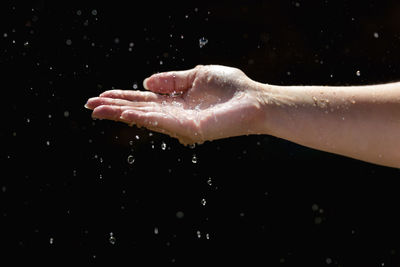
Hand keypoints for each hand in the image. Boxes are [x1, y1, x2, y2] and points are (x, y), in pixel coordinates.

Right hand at [85, 65, 266, 144]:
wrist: (253, 100)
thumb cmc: (230, 87)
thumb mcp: (196, 75)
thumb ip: (172, 80)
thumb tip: (145, 82)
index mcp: (175, 99)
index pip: (143, 99)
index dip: (122, 97)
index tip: (100, 96)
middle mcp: (174, 113)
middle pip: (138, 109)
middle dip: (114, 108)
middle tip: (89, 106)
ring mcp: (180, 123)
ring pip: (145, 117)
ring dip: (121, 113)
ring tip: (99, 110)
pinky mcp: (190, 129)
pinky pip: (163, 122)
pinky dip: (143, 117)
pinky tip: (127, 113)